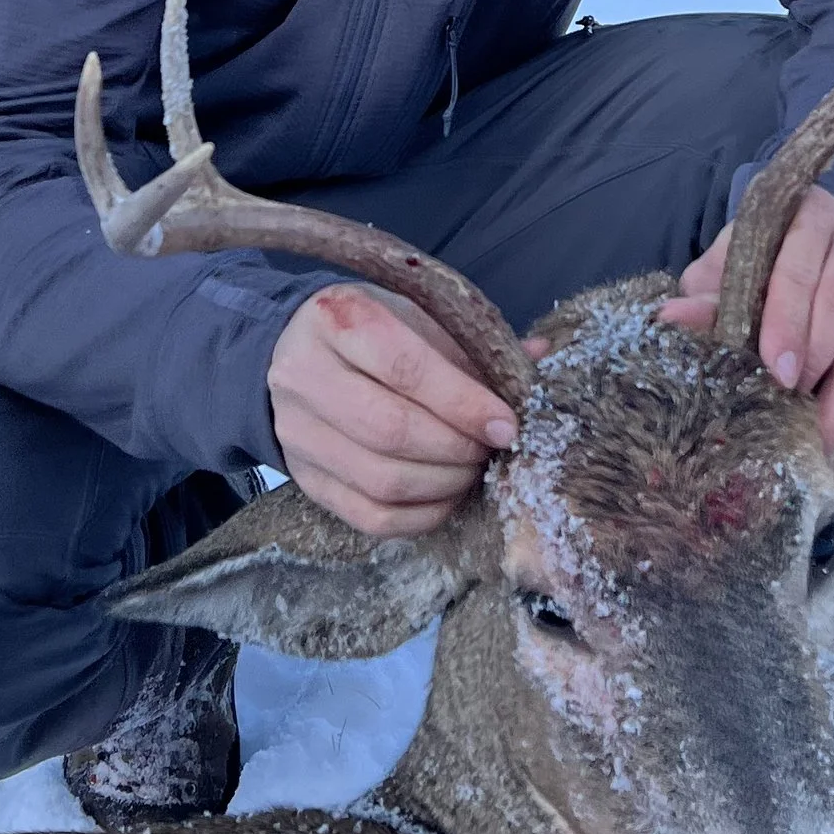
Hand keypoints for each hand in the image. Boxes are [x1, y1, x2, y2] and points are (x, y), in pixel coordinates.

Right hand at [268, 283, 519, 537]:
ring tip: (472, 469)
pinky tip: (446, 494)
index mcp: (337, 320)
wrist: (295, 353)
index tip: (506, 424)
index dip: (463, 402)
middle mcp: (303, 377)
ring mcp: (297, 434)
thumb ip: (470, 343)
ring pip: (381, 480)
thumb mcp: (416, 316)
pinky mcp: (305, 479)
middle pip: (390, 430)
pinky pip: (370, 517)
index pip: (402, 367)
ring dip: (444, 484)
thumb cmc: (372, 330)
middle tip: (492, 449)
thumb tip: (538, 358)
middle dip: (457, 448)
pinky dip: (421, 515)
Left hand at [659, 184, 833, 450]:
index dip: (789, 315)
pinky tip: (827, 433)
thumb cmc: (760, 255)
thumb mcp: (730, 264)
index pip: (802, 261)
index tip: (775, 365)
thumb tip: (671, 320)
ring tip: (810, 433)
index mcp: (810, 211)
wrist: (808, 243)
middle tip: (788, 397)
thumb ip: (706, 292)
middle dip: (816, 352)